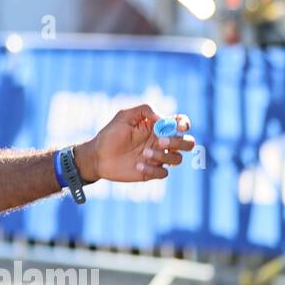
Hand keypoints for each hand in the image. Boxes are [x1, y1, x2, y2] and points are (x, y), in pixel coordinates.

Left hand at [77, 104, 194, 183]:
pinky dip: (153, 169)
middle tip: (159, 141)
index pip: (180, 123)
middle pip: (187, 143)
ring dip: (163, 156)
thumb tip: (163, 118)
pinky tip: (137, 166)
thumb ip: (144, 110)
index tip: (179, 126)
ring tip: (143, 153)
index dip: (184, 124)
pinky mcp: (151, 172)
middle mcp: (161, 142)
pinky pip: (164, 173)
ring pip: (177, 159)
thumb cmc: (110, 134)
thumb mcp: (124, 116)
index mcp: (157, 127)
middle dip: (179, 142)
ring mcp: (157, 158)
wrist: (97, 156)